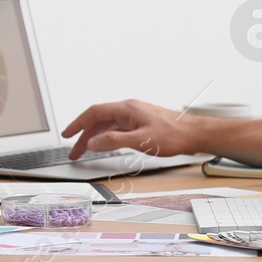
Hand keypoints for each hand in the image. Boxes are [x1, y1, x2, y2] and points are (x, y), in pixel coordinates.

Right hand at [62, 99, 195, 159]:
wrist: (194, 134)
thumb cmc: (174, 134)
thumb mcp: (141, 140)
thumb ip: (115, 141)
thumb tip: (93, 142)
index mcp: (128, 109)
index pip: (95, 112)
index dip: (78, 123)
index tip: (67, 134)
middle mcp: (130, 110)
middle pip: (99, 120)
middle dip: (83, 134)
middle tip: (73, 150)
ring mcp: (135, 116)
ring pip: (108, 125)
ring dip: (94, 137)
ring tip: (84, 152)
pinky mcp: (141, 124)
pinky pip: (117, 129)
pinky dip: (106, 138)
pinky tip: (104, 145)